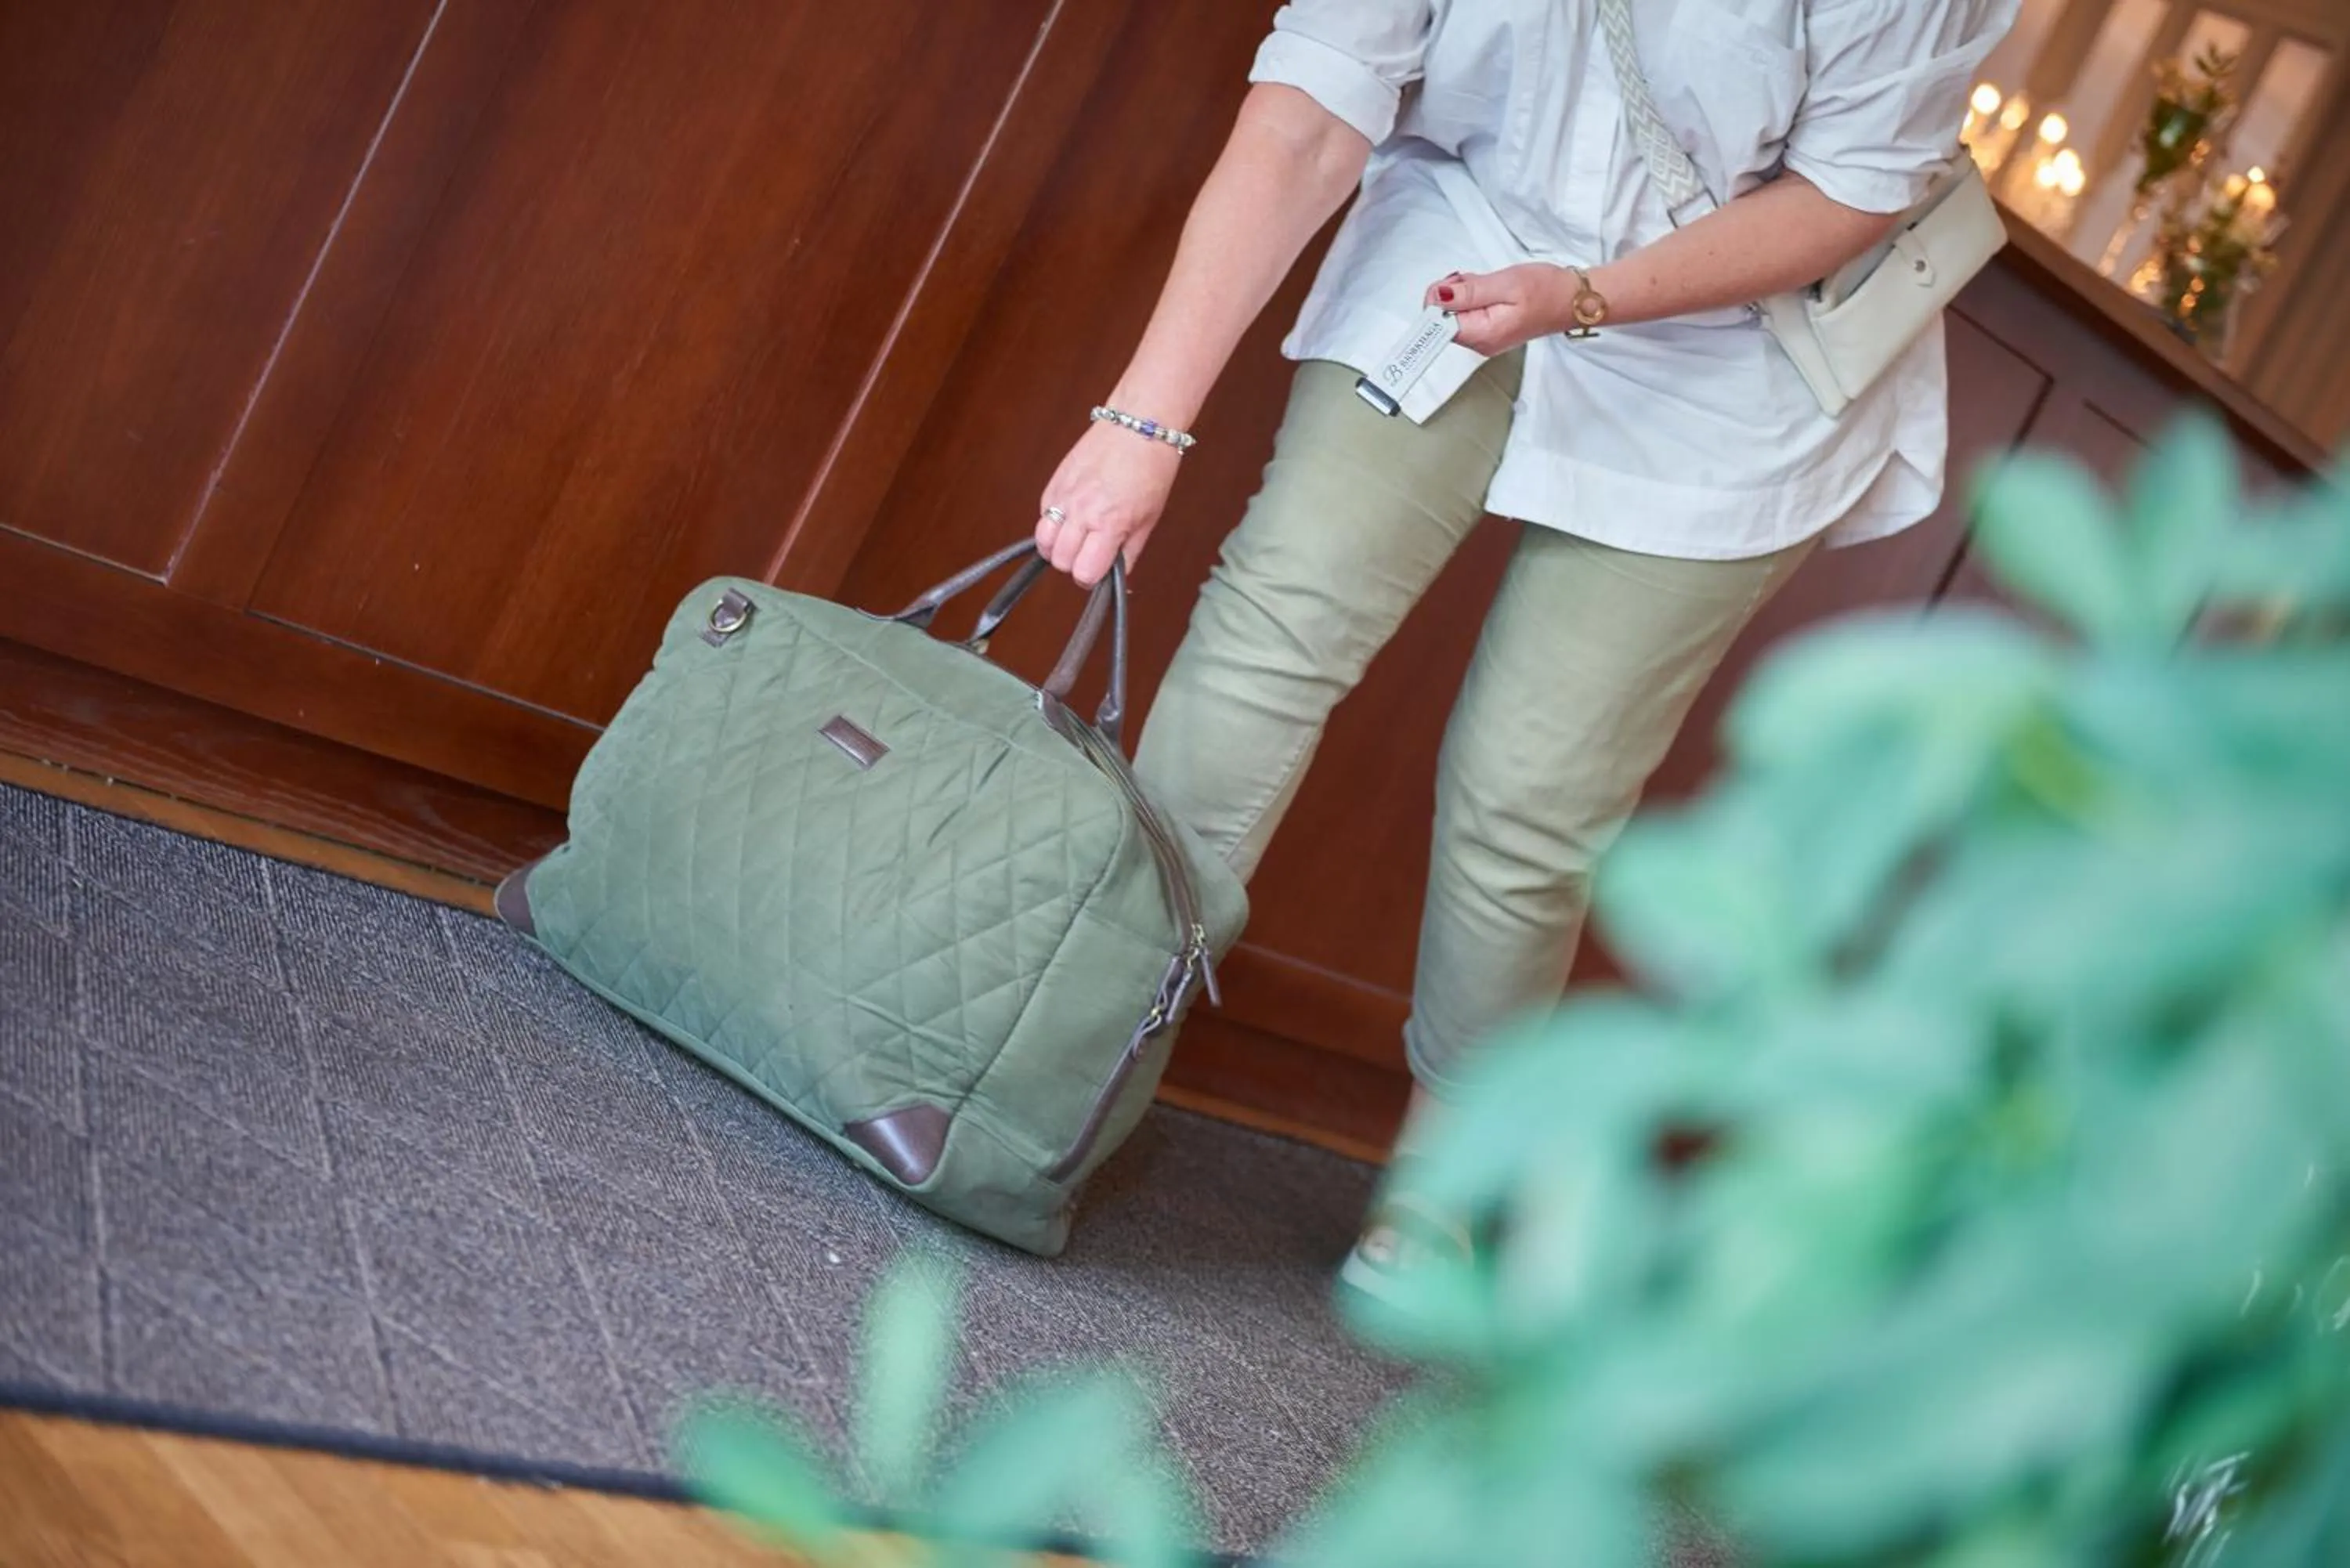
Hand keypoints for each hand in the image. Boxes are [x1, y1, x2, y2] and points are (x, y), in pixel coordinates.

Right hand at [1036, 420, 1183, 587]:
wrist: (1138, 426)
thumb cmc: (1150, 469)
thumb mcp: (1149, 519)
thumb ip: (1129, 553)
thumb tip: (1118, 578)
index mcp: (1109, 523)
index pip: (1083, 572)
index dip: (1091, 577)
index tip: (1099, 570)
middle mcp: (1082, 511)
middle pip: (1060, 560)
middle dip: (1073, 563)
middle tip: (1090, 553)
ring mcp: (1064, 496)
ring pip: (1043, 540)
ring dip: (1056, 547)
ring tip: (1075, 539)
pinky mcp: (1055, 482)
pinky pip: (1043, 516)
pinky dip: (1053, 524)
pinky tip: (1072, 516)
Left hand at [1426, 264, 1573, 355]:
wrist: (1574, 299)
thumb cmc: (1547, 291)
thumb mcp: (1505, 284)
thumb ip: (1469, 292)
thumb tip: (1438, 296)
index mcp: (1481, 335)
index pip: (1438, 324)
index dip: (1439, 299)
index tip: (1456, 283)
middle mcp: (1480, 343)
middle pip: (1444, 319)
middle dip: (1452, 293)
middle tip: (1477, 280)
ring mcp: (1485, 338)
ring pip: (1455, 313)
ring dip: (1464, 293)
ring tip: (1488, 284)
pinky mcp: (1491, 329)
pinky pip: (1469, 313)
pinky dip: (1473, 297)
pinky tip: (1489, 289)